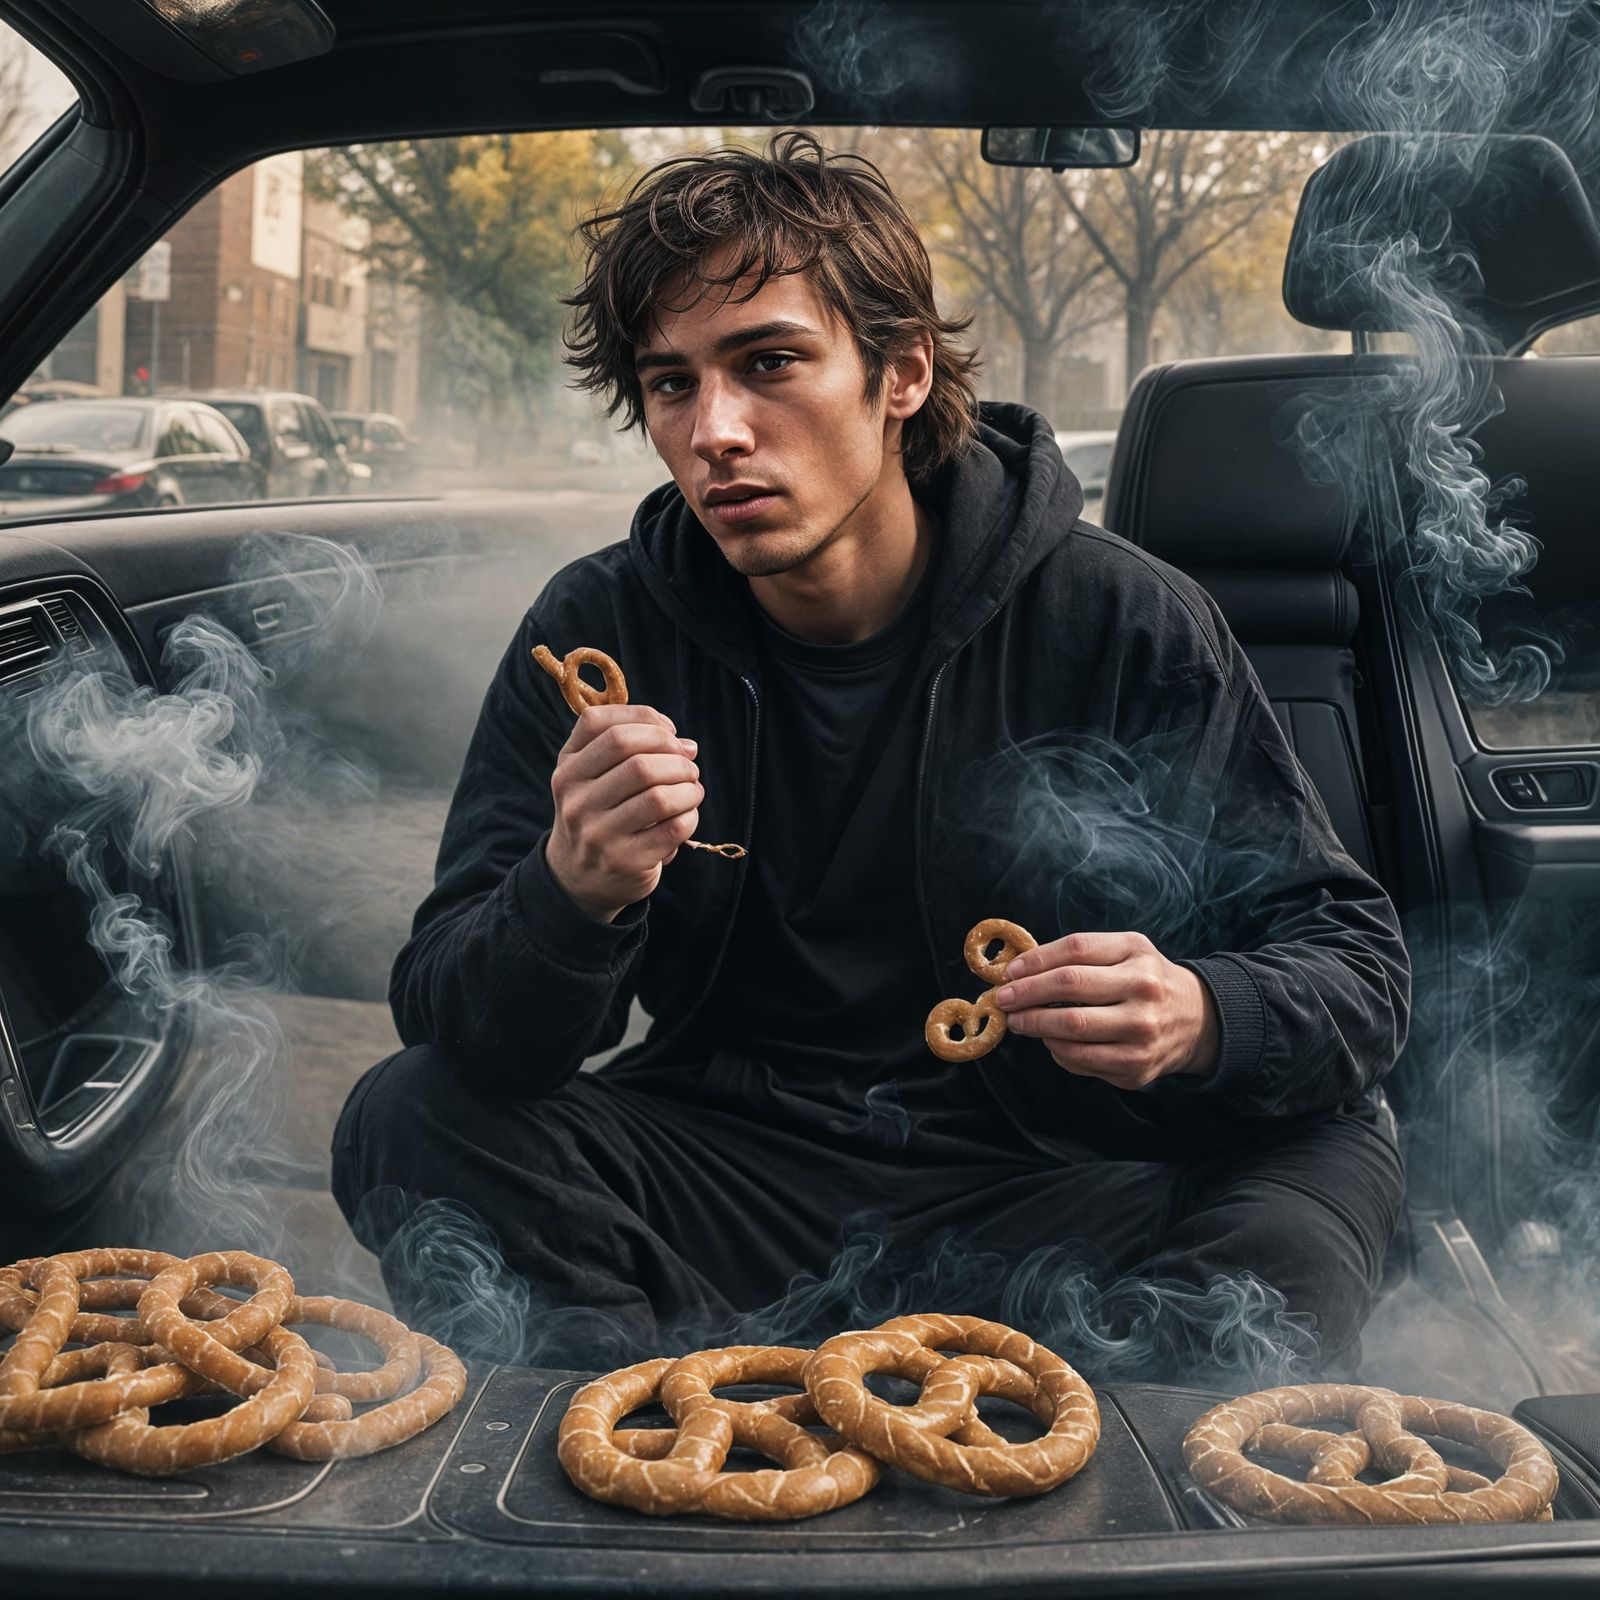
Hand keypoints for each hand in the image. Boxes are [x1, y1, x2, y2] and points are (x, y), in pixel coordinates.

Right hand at [545, 702, 702, 922]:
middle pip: (637, 760)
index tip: (670, 731)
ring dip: (688, 787)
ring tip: (692, 789)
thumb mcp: (593, 775)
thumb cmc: (598, 813)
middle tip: (688, 764)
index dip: (646, 719)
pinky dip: (690, 816)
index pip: (603, 725)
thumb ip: (630, 747)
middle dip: (675, 756)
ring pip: (658, 797)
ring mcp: (598, 834)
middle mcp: (576, 801)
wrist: (578, 877)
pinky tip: (687, 814)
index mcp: (568, 770)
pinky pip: (673, 829)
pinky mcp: (624, 862)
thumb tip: (686, 745)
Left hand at [992, 930, 1218, 1088]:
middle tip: (1003, 999)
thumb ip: (1079, 955)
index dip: (1035, 960)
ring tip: (1019, 1021)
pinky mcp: (1137, 1066)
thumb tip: (1021, 970)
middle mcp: (1144, 989)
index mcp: (1136, 953)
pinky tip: (1050, 1040)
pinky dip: (1056, 1049)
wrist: (1197, 1019)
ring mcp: (1142, 1031)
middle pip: (1070, 987)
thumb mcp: (1124, 952)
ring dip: (1034, 1024)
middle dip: (1026, 994)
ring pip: (1071, 1028)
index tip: (1009, 972)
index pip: (1075, 949)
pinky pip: (1081, 1059)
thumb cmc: (1145, 980)